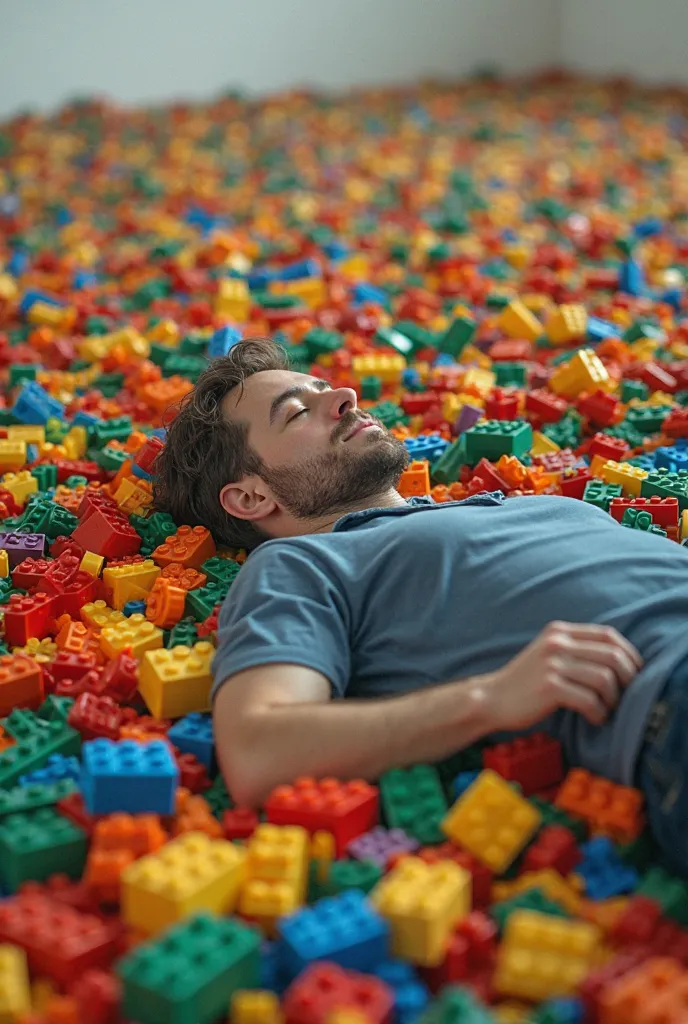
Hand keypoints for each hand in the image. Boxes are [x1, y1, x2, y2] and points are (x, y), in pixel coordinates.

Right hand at [486, 621, 642, 730]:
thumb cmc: (526, 682)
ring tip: (606, 710)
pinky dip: (599, 713)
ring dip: (613, 700)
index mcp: (559, 631)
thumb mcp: (549, 653)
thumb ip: (577, 649)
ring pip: (605, 679)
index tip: (634, 675)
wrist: (492, 698)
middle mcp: (557, 642)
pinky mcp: (549, 686)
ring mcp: (552, 663)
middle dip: (628, 680)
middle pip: (612, 656)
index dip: (630, 655)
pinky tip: (594, 719)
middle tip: (625, 697)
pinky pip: (590, 700)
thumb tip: (621, 661)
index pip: (609, 635)